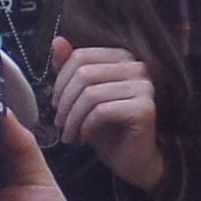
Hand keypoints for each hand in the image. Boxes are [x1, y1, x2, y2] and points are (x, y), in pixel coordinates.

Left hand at [51, 39, 166, 192]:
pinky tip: (83, 137)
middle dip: (65, 101)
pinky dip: (86, 126)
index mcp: (122, 58)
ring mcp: (144, 87)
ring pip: (91, 94)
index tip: (55, 104)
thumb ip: (72, 70)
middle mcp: (137, 67)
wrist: (133, 160)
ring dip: (73, 118)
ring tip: (68, 134)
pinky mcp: (145, 108)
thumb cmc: (108, 128)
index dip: (61, 81)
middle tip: (59, 122)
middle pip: (84, 74)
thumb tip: (57, 40)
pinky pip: (102, 111)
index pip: (81, 56)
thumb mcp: (83, 97)